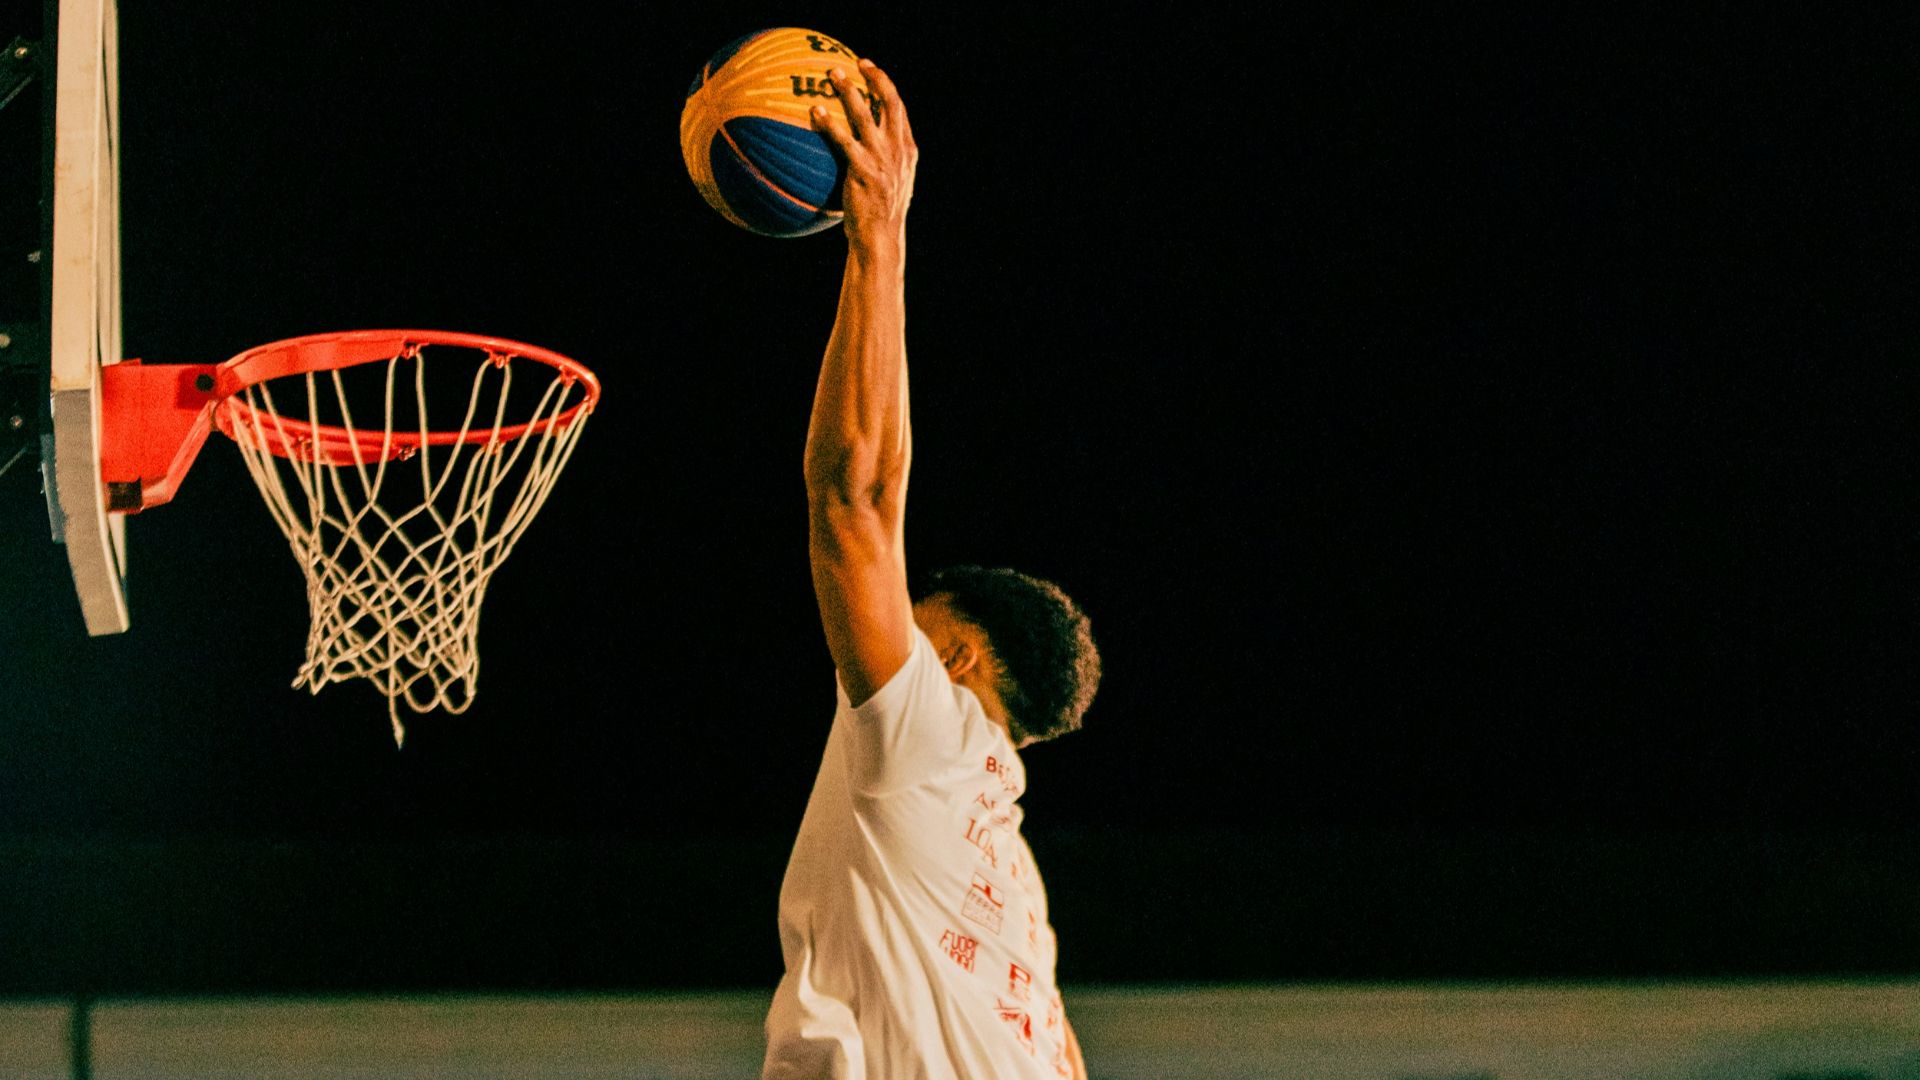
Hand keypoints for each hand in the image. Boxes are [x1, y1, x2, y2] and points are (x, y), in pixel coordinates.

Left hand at [811, 59, 917, 252]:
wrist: (880, 238)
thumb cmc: (879, 216)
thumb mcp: (890, 185)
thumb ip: (882, 163)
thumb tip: (860, 150)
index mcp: (907, 151)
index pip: (900, 110)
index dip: (885, 85)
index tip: (870, 69)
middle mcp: (898, 150)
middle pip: (891, 102)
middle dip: (875, 77)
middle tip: (856, 63)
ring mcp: (881, 159)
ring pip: (866, 114)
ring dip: (849, 90)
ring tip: (832, 75)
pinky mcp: (863, 170)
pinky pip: (843, 139)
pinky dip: (829, 123)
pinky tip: (815, 112)